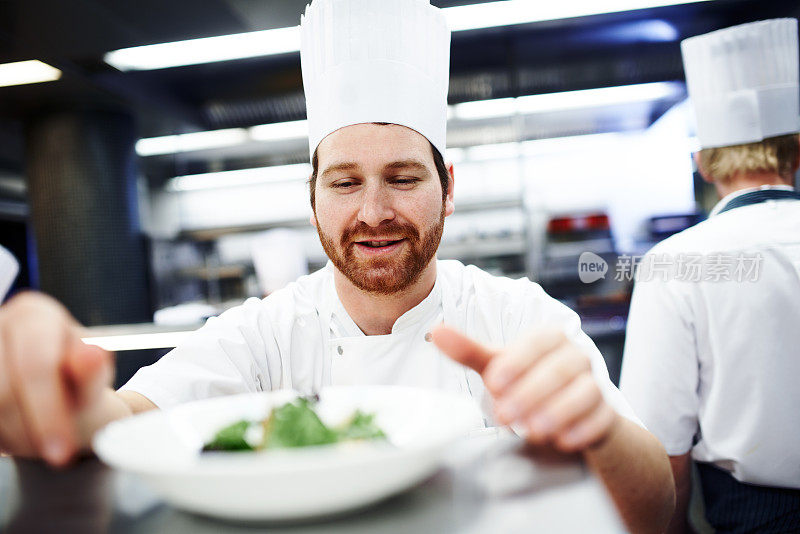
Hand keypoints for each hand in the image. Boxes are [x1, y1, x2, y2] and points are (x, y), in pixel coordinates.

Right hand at [0, 292, 113, 466]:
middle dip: (33, 430)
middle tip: (59, 452)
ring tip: (45, 437)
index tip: (62, 450)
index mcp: (34, 314)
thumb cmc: (80, 381)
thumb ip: (93, 372)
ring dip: (17, 437)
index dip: (47, 411)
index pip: (36, 365)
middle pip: (3, 392)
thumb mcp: (96, 379)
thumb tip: (92, 356)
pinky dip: (5, 436)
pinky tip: (24, 433)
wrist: (63, 393)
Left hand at [432, 325, 618, 451]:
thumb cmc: (528, 382)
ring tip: (531, 431)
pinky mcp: (606, 413)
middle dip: (530, 393)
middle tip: (503, 415)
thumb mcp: (496, 368)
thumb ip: (468, 351)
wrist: (569, 413)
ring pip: (585, 392)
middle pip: (560, 369)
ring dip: (557, 412)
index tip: (493, 382)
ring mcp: (595, 383)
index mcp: (550, 338)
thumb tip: (437, 331)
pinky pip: (602, 418)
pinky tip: (563, 441)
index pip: (538, 342)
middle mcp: (576, 356)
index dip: (517, 361)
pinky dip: (584, 430)